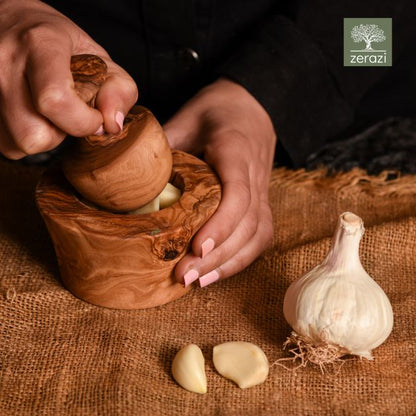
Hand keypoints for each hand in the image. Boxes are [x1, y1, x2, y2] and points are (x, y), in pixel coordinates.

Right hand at [0, 0, 136, 158]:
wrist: (7, 22)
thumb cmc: (58, 43)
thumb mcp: (99, 57)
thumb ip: (119, 90)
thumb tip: (112, 125)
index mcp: (40, 44)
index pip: (54, 100)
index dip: (82, 122)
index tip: (94, 117)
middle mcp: (4, 63)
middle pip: (34, 134)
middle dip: (61, 132)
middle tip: (67, 110)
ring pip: (20, 143)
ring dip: (43, 135)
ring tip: (45, 109)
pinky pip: (8, 145)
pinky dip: (25, 137)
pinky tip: (30, 113)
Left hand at [164, 78, 275, 286]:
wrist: (250, 108)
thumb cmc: (216, 111)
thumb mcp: (186, 118)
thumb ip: (164, 144)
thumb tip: (129, 173)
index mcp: (237, 150)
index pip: (238, 193)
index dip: (221, 223)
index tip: (197, 248)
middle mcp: (256, 175)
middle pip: (247, 223)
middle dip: (218, 255)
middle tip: (184, 277)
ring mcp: (264, 191)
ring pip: (257, 235)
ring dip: (229, 263)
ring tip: (198, 281)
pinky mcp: (262, 203)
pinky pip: (259, 236)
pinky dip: (240, 259)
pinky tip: (216, 272)